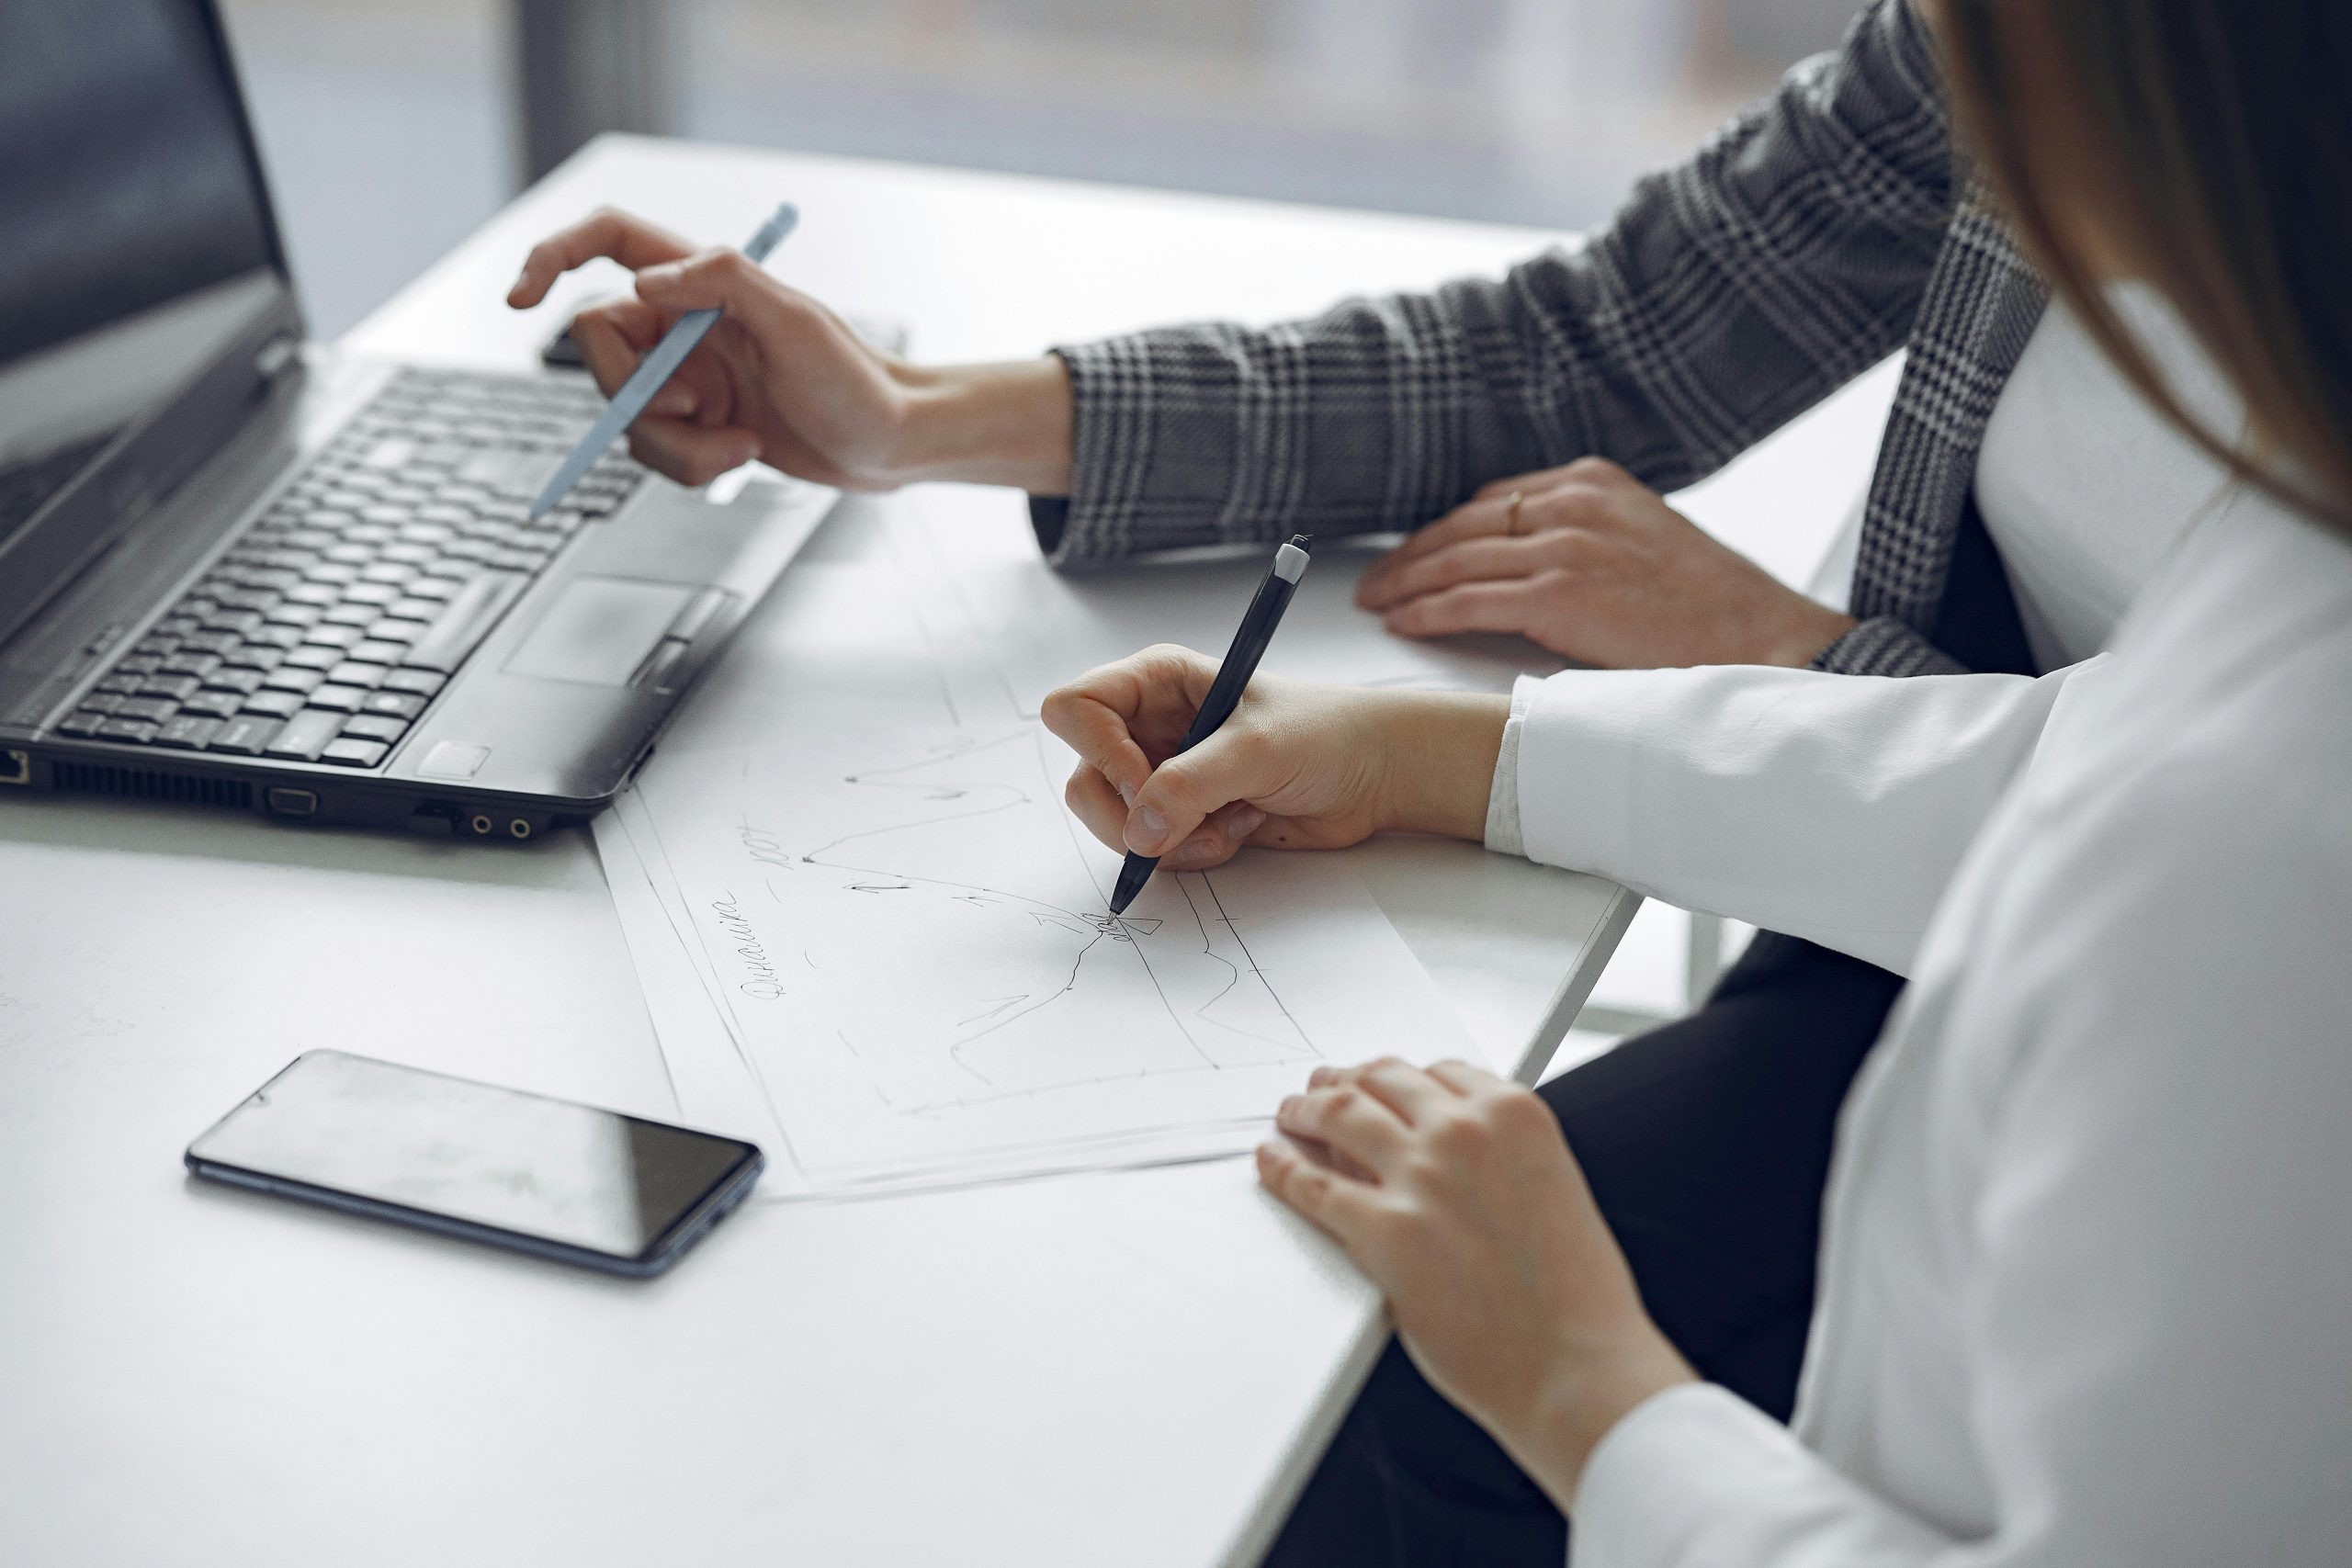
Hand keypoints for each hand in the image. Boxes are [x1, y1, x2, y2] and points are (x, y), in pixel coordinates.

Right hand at [506, 207, 1072, 492]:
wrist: (891, 446)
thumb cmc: (858, 381)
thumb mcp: (797, 324)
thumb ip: (722, 285)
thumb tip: (642, 283)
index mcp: (702, 280)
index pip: (607, 242)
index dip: (552, 257)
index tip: (519, 298)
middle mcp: (683, 323)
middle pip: (597, 347)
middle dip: (634, 395)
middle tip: (695, 413)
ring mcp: (685, 376)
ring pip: (624, 413)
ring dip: (675, 445)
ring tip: (740, 448)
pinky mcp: (695, 425)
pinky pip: (653, 451)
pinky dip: (690, 466)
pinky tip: (744, 456)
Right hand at [1040, 645, 1505, 871]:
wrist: (1372, 775)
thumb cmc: (1325, 734)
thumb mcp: (1257, 749)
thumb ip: (1192, 784)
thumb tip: (1139, 831)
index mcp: (1155, 681)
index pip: (1075, 708)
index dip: (1100, 752)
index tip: (1147, 784)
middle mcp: (1146, 725)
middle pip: (1083, 779)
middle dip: (1131, 815)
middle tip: (1185, 824)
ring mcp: (1160, 774)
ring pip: (1114, 823)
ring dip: (1169, 840)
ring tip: (1228, 825)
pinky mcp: (1180, 816)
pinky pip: (1151, 851)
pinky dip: (1190, 854)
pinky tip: (1236, 832)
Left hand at [1259, 1058, 1696, 1508]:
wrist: (1576, 1365)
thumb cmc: (1574, 1296)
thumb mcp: (1549, 1190)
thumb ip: (1499, 1157)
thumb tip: (1440, 1153)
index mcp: (1516, 1116)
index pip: (1439, 1071)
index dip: (1399, 1078)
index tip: (1380, 1082)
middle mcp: (1465, 1131)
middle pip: (1381, 1080)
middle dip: (1346, 1081)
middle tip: (1324, 1088)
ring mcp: (1420, 1177)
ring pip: (1339, 1115)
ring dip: (1306, 1109)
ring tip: (1291, 1114)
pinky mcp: (1382, 1230)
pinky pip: (1312, 1184)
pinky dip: (1283, 1167)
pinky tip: (1272, 1161)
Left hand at [1355, 457, 1855, 668]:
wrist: (1761, 637)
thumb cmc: (1712, 607)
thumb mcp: (1646, 541)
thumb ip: (1589, 538)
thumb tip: (1534, 565)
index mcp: (1594, 482)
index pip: (1493, 498)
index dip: (1445, 529)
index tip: (1417, 551)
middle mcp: (1574, 503)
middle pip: (1463, 523)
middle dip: (1412, 554)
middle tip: (1375, 578)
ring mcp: (1565, 545)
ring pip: (1456, 559)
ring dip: (1405, 583)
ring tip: (1376, 602)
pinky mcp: (1559, 594)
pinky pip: (1469, 600)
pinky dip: (1427, 611)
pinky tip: (1402, 622)